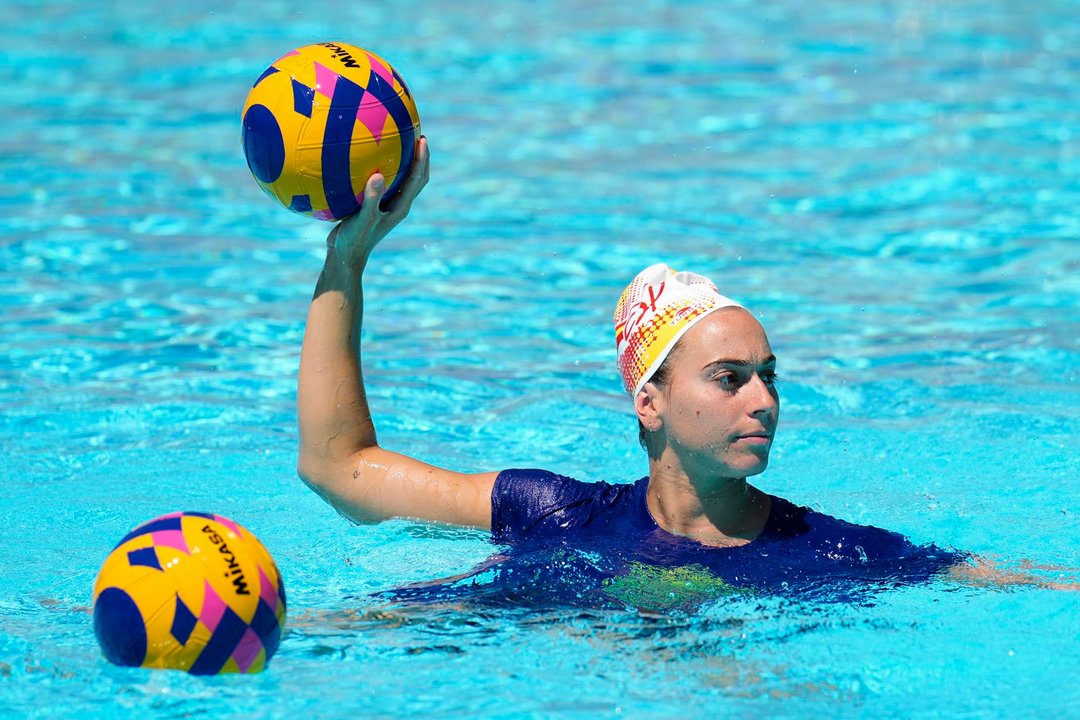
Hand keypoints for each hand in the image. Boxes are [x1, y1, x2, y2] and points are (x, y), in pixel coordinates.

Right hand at [326, 136, 429, 266]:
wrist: (344, 256)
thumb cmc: (355, 241)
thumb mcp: (363, 219)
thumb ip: (371, 199)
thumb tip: (379, 175)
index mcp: (400, 207)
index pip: (418, 179)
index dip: (422, 159)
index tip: (422, 139)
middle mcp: (396, 204)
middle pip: (415, 176)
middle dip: (418, 156)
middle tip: (415, 133)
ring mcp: (384, 205)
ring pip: (399, 178)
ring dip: (400, 160)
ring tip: (393, 138)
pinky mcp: (371, 205)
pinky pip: (378, 182)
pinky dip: (377, 168)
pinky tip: (362, 156)